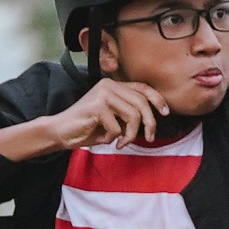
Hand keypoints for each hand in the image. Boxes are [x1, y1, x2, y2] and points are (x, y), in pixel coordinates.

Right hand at [52, 77, 170, 151]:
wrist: (62, 132)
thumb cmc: (89, 128)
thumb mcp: (114, 118)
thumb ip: (130, 114)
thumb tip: (153, 119)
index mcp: (114, 86)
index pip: (142, 88)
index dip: (158, 99)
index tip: (166, 113)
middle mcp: (108, 85)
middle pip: (142, 103)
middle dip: (150, 124)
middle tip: (148, 139)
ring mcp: (102, 94)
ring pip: (133, 116)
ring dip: (130, 136)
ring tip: (121, 142)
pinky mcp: (96, 106)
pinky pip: (117, 127)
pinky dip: (113, 138)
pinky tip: (103, 139)